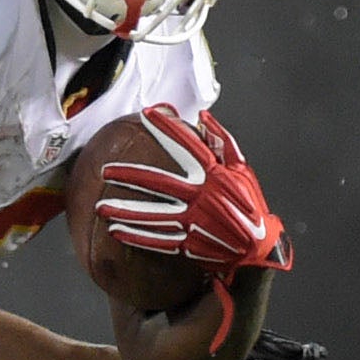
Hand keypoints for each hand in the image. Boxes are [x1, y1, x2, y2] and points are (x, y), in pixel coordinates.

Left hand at [94, 104, 290, 274]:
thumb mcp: (242, 169)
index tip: (147, 114)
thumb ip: (223, 142)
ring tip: (100, 207)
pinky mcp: (188, 242)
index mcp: (215, 176)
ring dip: (124, 211)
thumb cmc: (250, 205)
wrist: (259, 246)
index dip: (167, 128)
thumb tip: (203, 118)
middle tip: (105, 171)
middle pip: (159, 183)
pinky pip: (157, 239)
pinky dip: (136, 236)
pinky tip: (115, 231)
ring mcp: (193, 221)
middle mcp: (201, 196)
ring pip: (152, 215)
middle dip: (130, 176)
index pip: (187, 146)